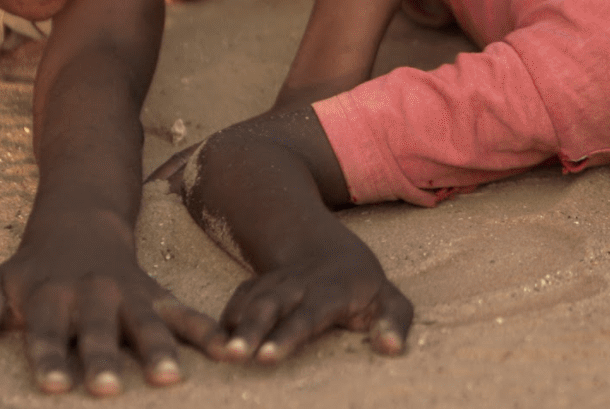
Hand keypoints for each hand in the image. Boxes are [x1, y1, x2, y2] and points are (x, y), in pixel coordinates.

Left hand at [0, 234, 218, 393]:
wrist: (79, 225)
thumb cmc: (29, 271)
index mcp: (50, 297)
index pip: (46, 332)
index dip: (50, 358)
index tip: (53, 386)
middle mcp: (92, 295)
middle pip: (98, 330)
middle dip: (104, 358)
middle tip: (108, 389)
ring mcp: (128, 294)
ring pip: (145, 322)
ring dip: (159, 350)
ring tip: (170, 379)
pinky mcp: (155, 294)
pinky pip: (184, 313)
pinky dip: (206, 331)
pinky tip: (227, 352)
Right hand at [210, 234, 412, 364]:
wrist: (329, 251)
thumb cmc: (365, 287)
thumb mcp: (390, 300)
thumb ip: (394, 323)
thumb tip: (391, 349)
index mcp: (333, 290)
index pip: (310, 313)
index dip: (289, 334)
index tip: (268, 357)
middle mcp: (300, 284)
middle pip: (272, 305)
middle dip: (252, 329)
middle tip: (235, 355)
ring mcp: (275, 284)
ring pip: (250, 302)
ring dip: (234, 327)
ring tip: (221, 354)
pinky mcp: (256, 287)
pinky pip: (237, 301)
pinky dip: (224, 321)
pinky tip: (216, 345)